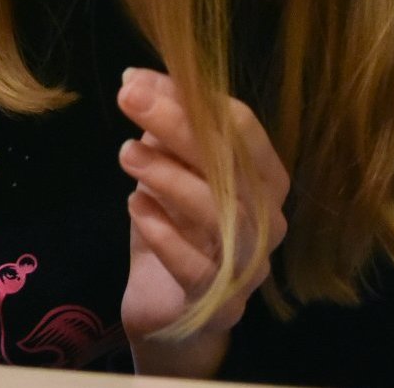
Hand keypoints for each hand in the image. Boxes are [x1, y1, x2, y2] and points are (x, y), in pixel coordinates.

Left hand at [116, 67, 289, 377]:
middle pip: (231, 164)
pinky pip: (196, 264)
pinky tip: (136, 207)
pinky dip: (164, 231)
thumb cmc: (175, 230)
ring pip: (219, 212)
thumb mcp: (167, 172)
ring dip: (169, 176)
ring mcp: (248, 264)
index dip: (192, 100)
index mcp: (263, 179)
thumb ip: (163, 129)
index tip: (137, 79)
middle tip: (128, 98)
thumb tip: (138, 80)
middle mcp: (267, 220)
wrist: (168, 313)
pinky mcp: (218, 302)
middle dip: (178, 125)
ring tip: (126, 153)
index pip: (243, 129)